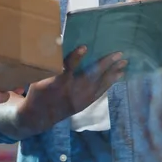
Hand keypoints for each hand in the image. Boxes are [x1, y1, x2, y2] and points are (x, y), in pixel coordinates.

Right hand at [10, 45, 126, 135]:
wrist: (39, 117)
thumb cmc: (38, 92)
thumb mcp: (38, 78)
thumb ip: (50, 65)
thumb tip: (59, 43)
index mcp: (57, 84)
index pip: (67, 68)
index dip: (75, 57)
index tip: (84, 47)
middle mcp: (71, 92)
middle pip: (91, 76)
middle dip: (106, 65)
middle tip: (119, 54)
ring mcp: (80, 100)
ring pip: (99, 85)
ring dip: (112, 74)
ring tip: (124, 65)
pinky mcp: (84, 104)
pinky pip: (100, 92)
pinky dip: (109, 83)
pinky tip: (116, 77)